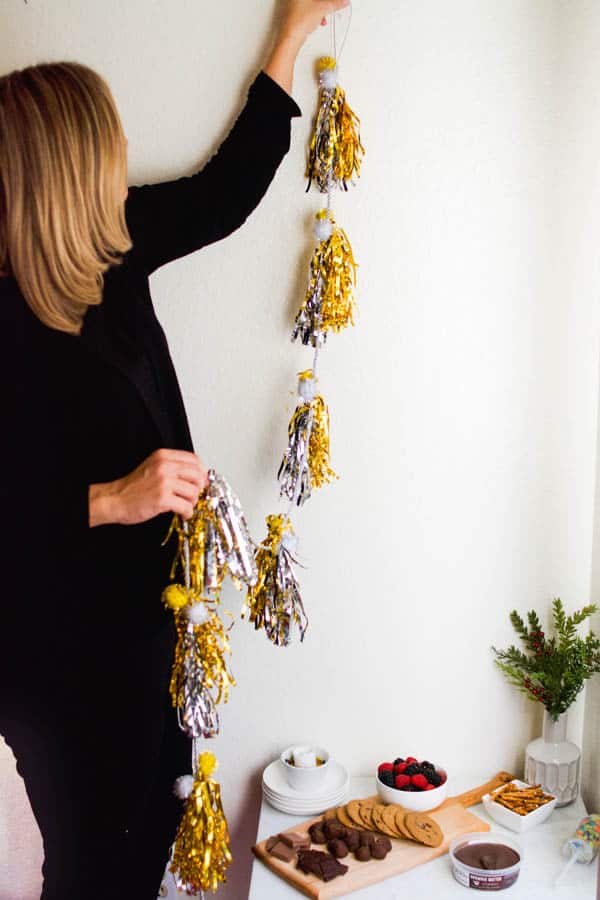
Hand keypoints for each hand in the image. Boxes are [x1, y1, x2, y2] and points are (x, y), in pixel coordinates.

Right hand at [89, 448, 207, 526]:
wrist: (115, 499)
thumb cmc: (132, 487)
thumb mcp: (152, 467)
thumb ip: (172, 467)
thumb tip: (195, 475)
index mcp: (163, 456)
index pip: (194, 460)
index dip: (202, 473)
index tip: (202, 482)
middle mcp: (165, 466)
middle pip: (198, 475)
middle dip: (199, 489)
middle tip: (194, 496)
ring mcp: (164, 482)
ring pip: (194, 492)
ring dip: (192, 503)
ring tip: (185, 506)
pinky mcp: (162, 498)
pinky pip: (186, 506)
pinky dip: (187, 513)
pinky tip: (181, 514)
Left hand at [265, 0, 349, 93]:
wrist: (290, 37)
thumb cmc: (300, 21)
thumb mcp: (323, 9)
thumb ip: (335, 3)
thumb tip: (344, 1)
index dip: (328, 1)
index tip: (336, 2)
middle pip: (314, 0)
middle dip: (324, 4)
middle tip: (331, 6)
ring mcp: (292, 4)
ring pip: (311, 4)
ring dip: (320, 9)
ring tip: (324, 16)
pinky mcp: (293, 14)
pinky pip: (307, 10)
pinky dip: (314, 14)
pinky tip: (319, 20)